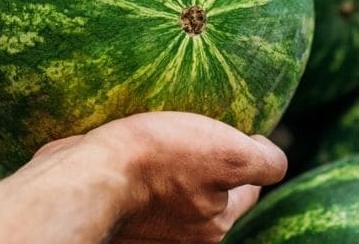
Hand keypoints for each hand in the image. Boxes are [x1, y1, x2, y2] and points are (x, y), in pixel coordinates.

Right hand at [0, 112, 287, 243]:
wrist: (88, 176)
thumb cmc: (161, 161)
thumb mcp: (229, 157)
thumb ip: (261, 162)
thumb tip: (270, 152)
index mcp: (216, 225)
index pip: (250, 186)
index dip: (248, 153)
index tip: (235, 130)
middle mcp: (186, 232)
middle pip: (213, 188)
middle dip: (210, 158)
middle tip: (197, 126)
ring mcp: (150, 224)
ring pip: (177, 182)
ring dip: (175, 157)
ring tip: (165, 128)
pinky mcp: (117, 206)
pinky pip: (141, 181)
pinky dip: (142, 160)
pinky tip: (137, 139)